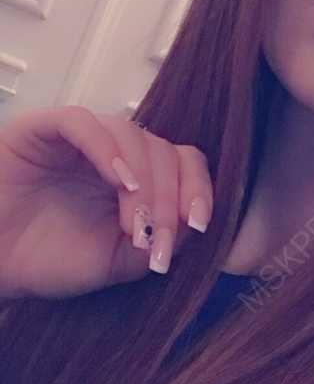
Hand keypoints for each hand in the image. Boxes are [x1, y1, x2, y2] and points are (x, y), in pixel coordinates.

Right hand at [0, 105, 213, 299]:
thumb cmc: (46, 261)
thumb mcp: (117, 261)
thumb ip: (159, 241)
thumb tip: (194, 224)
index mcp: (137, 177)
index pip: (184, 163)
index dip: (199, 189)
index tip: (199, 224)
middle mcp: (114, 152)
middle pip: (164, 151)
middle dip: (169, 199)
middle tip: (156, 241)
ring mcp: (80, 138)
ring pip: (132, 135)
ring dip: (144, 182)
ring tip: (133, 226)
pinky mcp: (43, 128)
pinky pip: (83, 123)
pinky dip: (107, 150)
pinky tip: (119, 182)